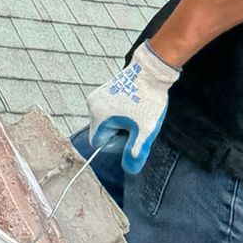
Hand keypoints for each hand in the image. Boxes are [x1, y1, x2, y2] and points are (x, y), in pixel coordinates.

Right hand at [86, 45, 179, 174]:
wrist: (150, 71)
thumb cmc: (148, 101)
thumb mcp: (145, 131)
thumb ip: (136, 152)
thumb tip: (130, 170)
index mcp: (98, 117)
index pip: (98, 143)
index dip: (116, 144)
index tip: (132, 134)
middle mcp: (92, 106)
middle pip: (101, 132)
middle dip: (119, 132)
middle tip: (137, 123)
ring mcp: (96, 97)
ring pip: (105, 121)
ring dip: (120, 123)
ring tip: (136, 112)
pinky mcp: (102, 91)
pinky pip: (107, 111)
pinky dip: (119, 113)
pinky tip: (133, 106)